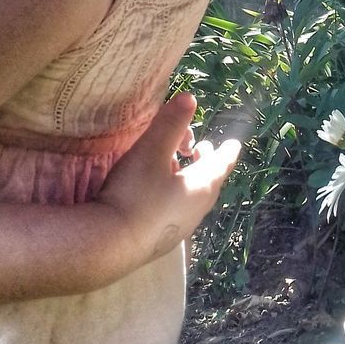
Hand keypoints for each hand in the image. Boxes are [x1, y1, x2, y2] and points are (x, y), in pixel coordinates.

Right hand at [96, 92, 241, 271]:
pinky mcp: (162, 238)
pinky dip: (176, 193)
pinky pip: (178, 209)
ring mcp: (181, 226)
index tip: (233, 142)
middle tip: (200, 148)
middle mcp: (198, 208)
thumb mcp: (152, 151)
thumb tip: (190, 98)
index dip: (227, 150)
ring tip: (177, 165)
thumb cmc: (136, 193)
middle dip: (206, 161)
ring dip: (189, 177)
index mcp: (203, 185)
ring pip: (193, 196)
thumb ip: (171, 124)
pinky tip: (158, 192)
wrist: (111, 245)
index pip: (222, 163)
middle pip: (209, 180)